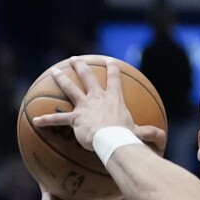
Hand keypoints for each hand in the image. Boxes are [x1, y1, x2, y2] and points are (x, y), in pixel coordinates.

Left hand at [31, 58, 148, 151]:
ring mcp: (84, 106)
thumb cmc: (127, 137)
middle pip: (88, 77)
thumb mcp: (141, 133)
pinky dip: (47, 120)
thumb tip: (164, 138)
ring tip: (54, 71)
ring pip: (70, 88)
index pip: (115, 79)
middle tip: (74, 59)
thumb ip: (151, 134)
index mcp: (114, 99)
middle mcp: (98, 98)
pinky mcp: (74, 119)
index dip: (112, 69)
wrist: (113, 140)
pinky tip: (36, 120)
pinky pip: (58, 118)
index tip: (109, 61)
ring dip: (61, 79)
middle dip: (81, 66)